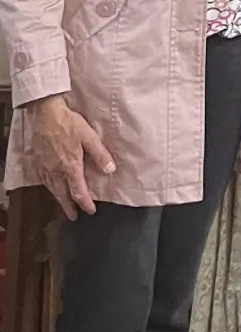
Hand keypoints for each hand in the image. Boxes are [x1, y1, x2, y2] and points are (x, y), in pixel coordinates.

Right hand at [23, 95, 114, 219]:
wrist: (45, 114)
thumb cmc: (69, 124)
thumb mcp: (90, 137)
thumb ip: (100, 154)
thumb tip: (110, 170)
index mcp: (70, 166)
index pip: (78, 190)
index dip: (85, 202)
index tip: (90, 211)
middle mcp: (56, 170)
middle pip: (62, 194)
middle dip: (69, 206)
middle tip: (73, 217)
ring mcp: (45, 166)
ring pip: (52, 188)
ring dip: (58, 199)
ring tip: (63, 206)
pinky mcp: (38, 160)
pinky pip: (43, 180)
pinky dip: (49, 188)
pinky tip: (51, 188)